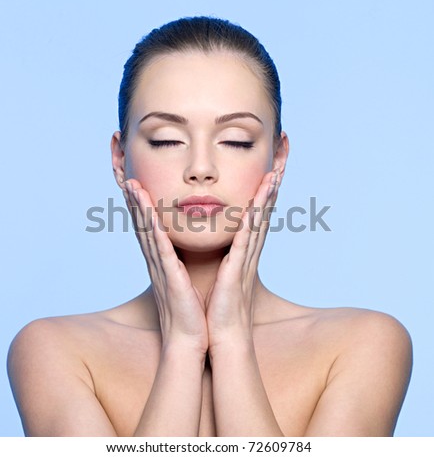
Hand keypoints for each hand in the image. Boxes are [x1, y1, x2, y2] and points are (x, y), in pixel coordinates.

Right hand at [123, 179, 207, 354]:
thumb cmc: (189, 311)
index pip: (149, 230)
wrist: (189, 339)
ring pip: (148, 233)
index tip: (137, 187)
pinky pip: (161, 250)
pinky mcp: (170, 278)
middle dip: (135, 202)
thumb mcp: (182, 281)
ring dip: (140, 209)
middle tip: (127, 179)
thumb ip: (178, 264)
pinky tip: (150, 215)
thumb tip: (179, 252)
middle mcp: (157, 263)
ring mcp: (162, 270)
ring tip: (133, 187)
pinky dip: (154, 231)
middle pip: (143, 227)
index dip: (142, 208)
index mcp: (163, 263)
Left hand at [205, 169, 280, 350]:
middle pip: (262, 215)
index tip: (268, 173)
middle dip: (271, 189)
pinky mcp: (238, 270)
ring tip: (274, 174)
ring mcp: (245, 260)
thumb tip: (223, 246)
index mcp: (242, 253)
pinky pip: (246, 240)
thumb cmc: (219, 307)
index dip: (262, 195)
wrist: (223, 335)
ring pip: (258, 223)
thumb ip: (225, 258)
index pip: (254, 218)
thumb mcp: (223, 275)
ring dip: (266, 198)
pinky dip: (251, 221)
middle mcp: (248, 253)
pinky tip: (256, 204)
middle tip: (280, 165)